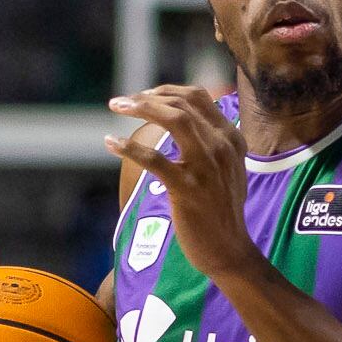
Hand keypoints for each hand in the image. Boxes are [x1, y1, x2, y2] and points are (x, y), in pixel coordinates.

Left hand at [105, 86, 256, 282]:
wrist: (230, 251)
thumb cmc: (222, 212)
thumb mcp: (228, 170)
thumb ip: (213, 144)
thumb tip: (187, 125)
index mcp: (231, 138)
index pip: (198, 97)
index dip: (167, 90)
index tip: (144, 95)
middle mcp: (222, 146)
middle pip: (182, 104)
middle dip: (146, 97)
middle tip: (121, 102)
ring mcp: (206, 166)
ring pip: (173, 120)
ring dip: (141, 108)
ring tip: (116, 106)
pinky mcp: (187, 187)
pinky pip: (154, 158)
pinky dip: (128, 147)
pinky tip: (110, 142)